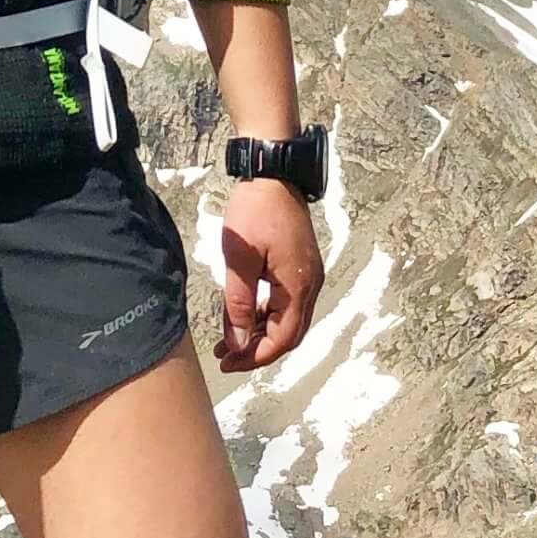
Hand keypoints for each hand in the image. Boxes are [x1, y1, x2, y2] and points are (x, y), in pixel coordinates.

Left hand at [215, 178, 323, 372]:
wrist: (273, 175)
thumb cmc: (254, 213)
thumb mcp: (240, 261)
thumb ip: (238, 304)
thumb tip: (237, 342)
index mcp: (298, 287)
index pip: (282, 339)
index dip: (255, 357)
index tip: (228, 363)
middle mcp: (310, 286)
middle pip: (289, 335)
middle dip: (257, 350)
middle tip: (226, 357)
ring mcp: (309, 276)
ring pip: (288, 321)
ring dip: (261, 334)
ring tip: (228, 341)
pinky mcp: (301, 267)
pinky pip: (287, 304)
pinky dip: (267, 316)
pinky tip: (244, 317)